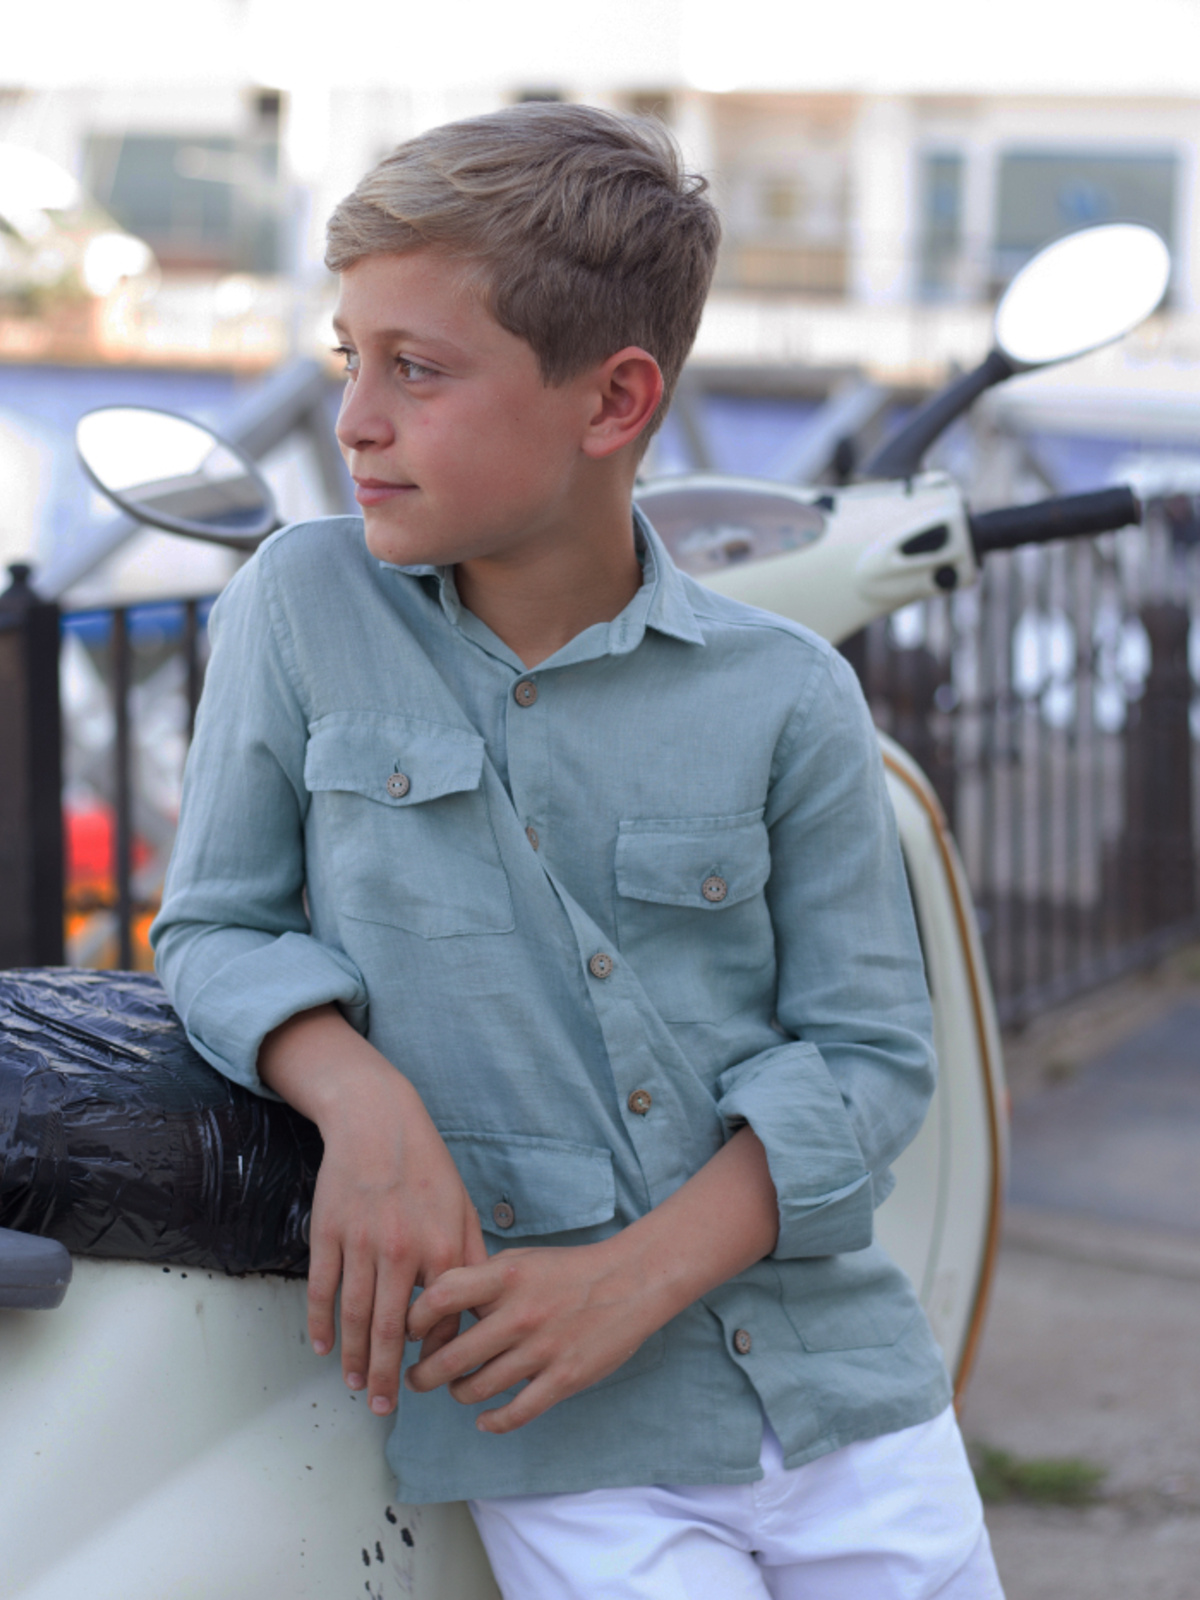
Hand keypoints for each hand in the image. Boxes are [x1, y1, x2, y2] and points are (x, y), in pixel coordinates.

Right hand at [258, 1006, 486, 1416]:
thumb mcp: (462, 1208)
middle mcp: (401, 1250)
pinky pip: (323, 1288)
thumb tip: (475, 1312)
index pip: (439, 1319)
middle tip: (383, 1408)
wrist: (377, 1121)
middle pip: (391, 1330)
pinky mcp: (328, 1233)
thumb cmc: (426, 1167)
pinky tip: (323, 1347)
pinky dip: (321, 1322)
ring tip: (355, 1386)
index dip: (434, 1354)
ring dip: (353, 1357)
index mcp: (441, 1247)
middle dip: (387, 1376)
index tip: (428, 1379)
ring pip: (355, 1315)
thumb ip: (470, 1260)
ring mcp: (361, 1243)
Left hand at [403, 1240, 658, 1433]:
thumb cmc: (567, 1269)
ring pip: (477, 1389)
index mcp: (504, 1277)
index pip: (439, 1298)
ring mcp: (541, 1350)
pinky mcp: (563, 1378)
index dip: (414, 1320)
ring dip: (458, 1395)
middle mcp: (518, 1314)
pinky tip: (484, 1418)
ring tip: (455, 1390)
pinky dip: (492, 1421)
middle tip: (417, 1378)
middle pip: (450, 1357)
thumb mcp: (518, 1259)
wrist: (630, 1281)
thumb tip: (435, 1308)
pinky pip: (516, 1413)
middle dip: (423, 1375)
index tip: (410, 1333)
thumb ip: (479, 1280)